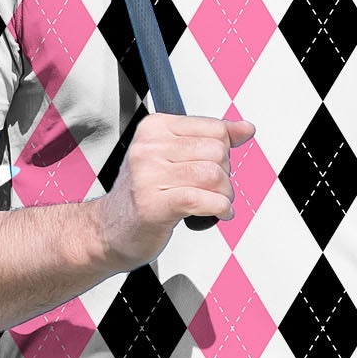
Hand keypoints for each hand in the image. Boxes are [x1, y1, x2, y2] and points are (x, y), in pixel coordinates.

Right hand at [88, 113, 255, 266]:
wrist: (110, 229)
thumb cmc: (144, 194)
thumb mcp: (174, 157)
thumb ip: (211, 140)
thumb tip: (246, 129)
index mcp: (155, 128)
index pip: (214, 129)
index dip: (226, 151)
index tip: (217, 166)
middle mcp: (148, 148)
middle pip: (217, 152)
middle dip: (226, 175)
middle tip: (214, 189)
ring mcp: (148, 176)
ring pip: (213, 176)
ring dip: (225, 195)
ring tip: (217, 202)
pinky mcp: (154, 204)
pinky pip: (203, 200)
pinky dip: (220, 208)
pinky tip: (218, 213)